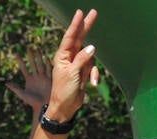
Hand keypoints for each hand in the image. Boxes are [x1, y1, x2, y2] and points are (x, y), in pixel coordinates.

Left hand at [6, 48, 50, 109]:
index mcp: (29, 80)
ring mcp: (43, 77)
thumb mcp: (23, 94)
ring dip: (39, 57)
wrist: (43, 107)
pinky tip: (46, 57)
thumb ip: (15, 88)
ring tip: (37, 48)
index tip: (17, 54)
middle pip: (33, 64)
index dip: (20, 62)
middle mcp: (36, 77)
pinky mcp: (50, 79)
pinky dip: (48, 63)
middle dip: (30, 56)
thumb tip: (6, 83)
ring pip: (40, 64)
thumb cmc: (33, 102)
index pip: (24, 68)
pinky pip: (49, 70)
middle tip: (28, 47)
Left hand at [46, 9, 99, 123]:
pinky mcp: (83, 71)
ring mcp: (77, 64)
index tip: (80, 12)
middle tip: (93, 12)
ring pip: (91, 57)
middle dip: (86, 26)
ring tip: (88, 81)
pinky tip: (91, 85)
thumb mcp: (72, 74)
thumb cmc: (64, 91)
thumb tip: (92, 47)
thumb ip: (82, 59)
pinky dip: (94, 76)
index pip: (69, 37)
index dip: (75, 25)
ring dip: (91, 70)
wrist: (66, 107)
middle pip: (80, 38)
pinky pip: (93, 68)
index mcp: (62, 57)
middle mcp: (69, 58)